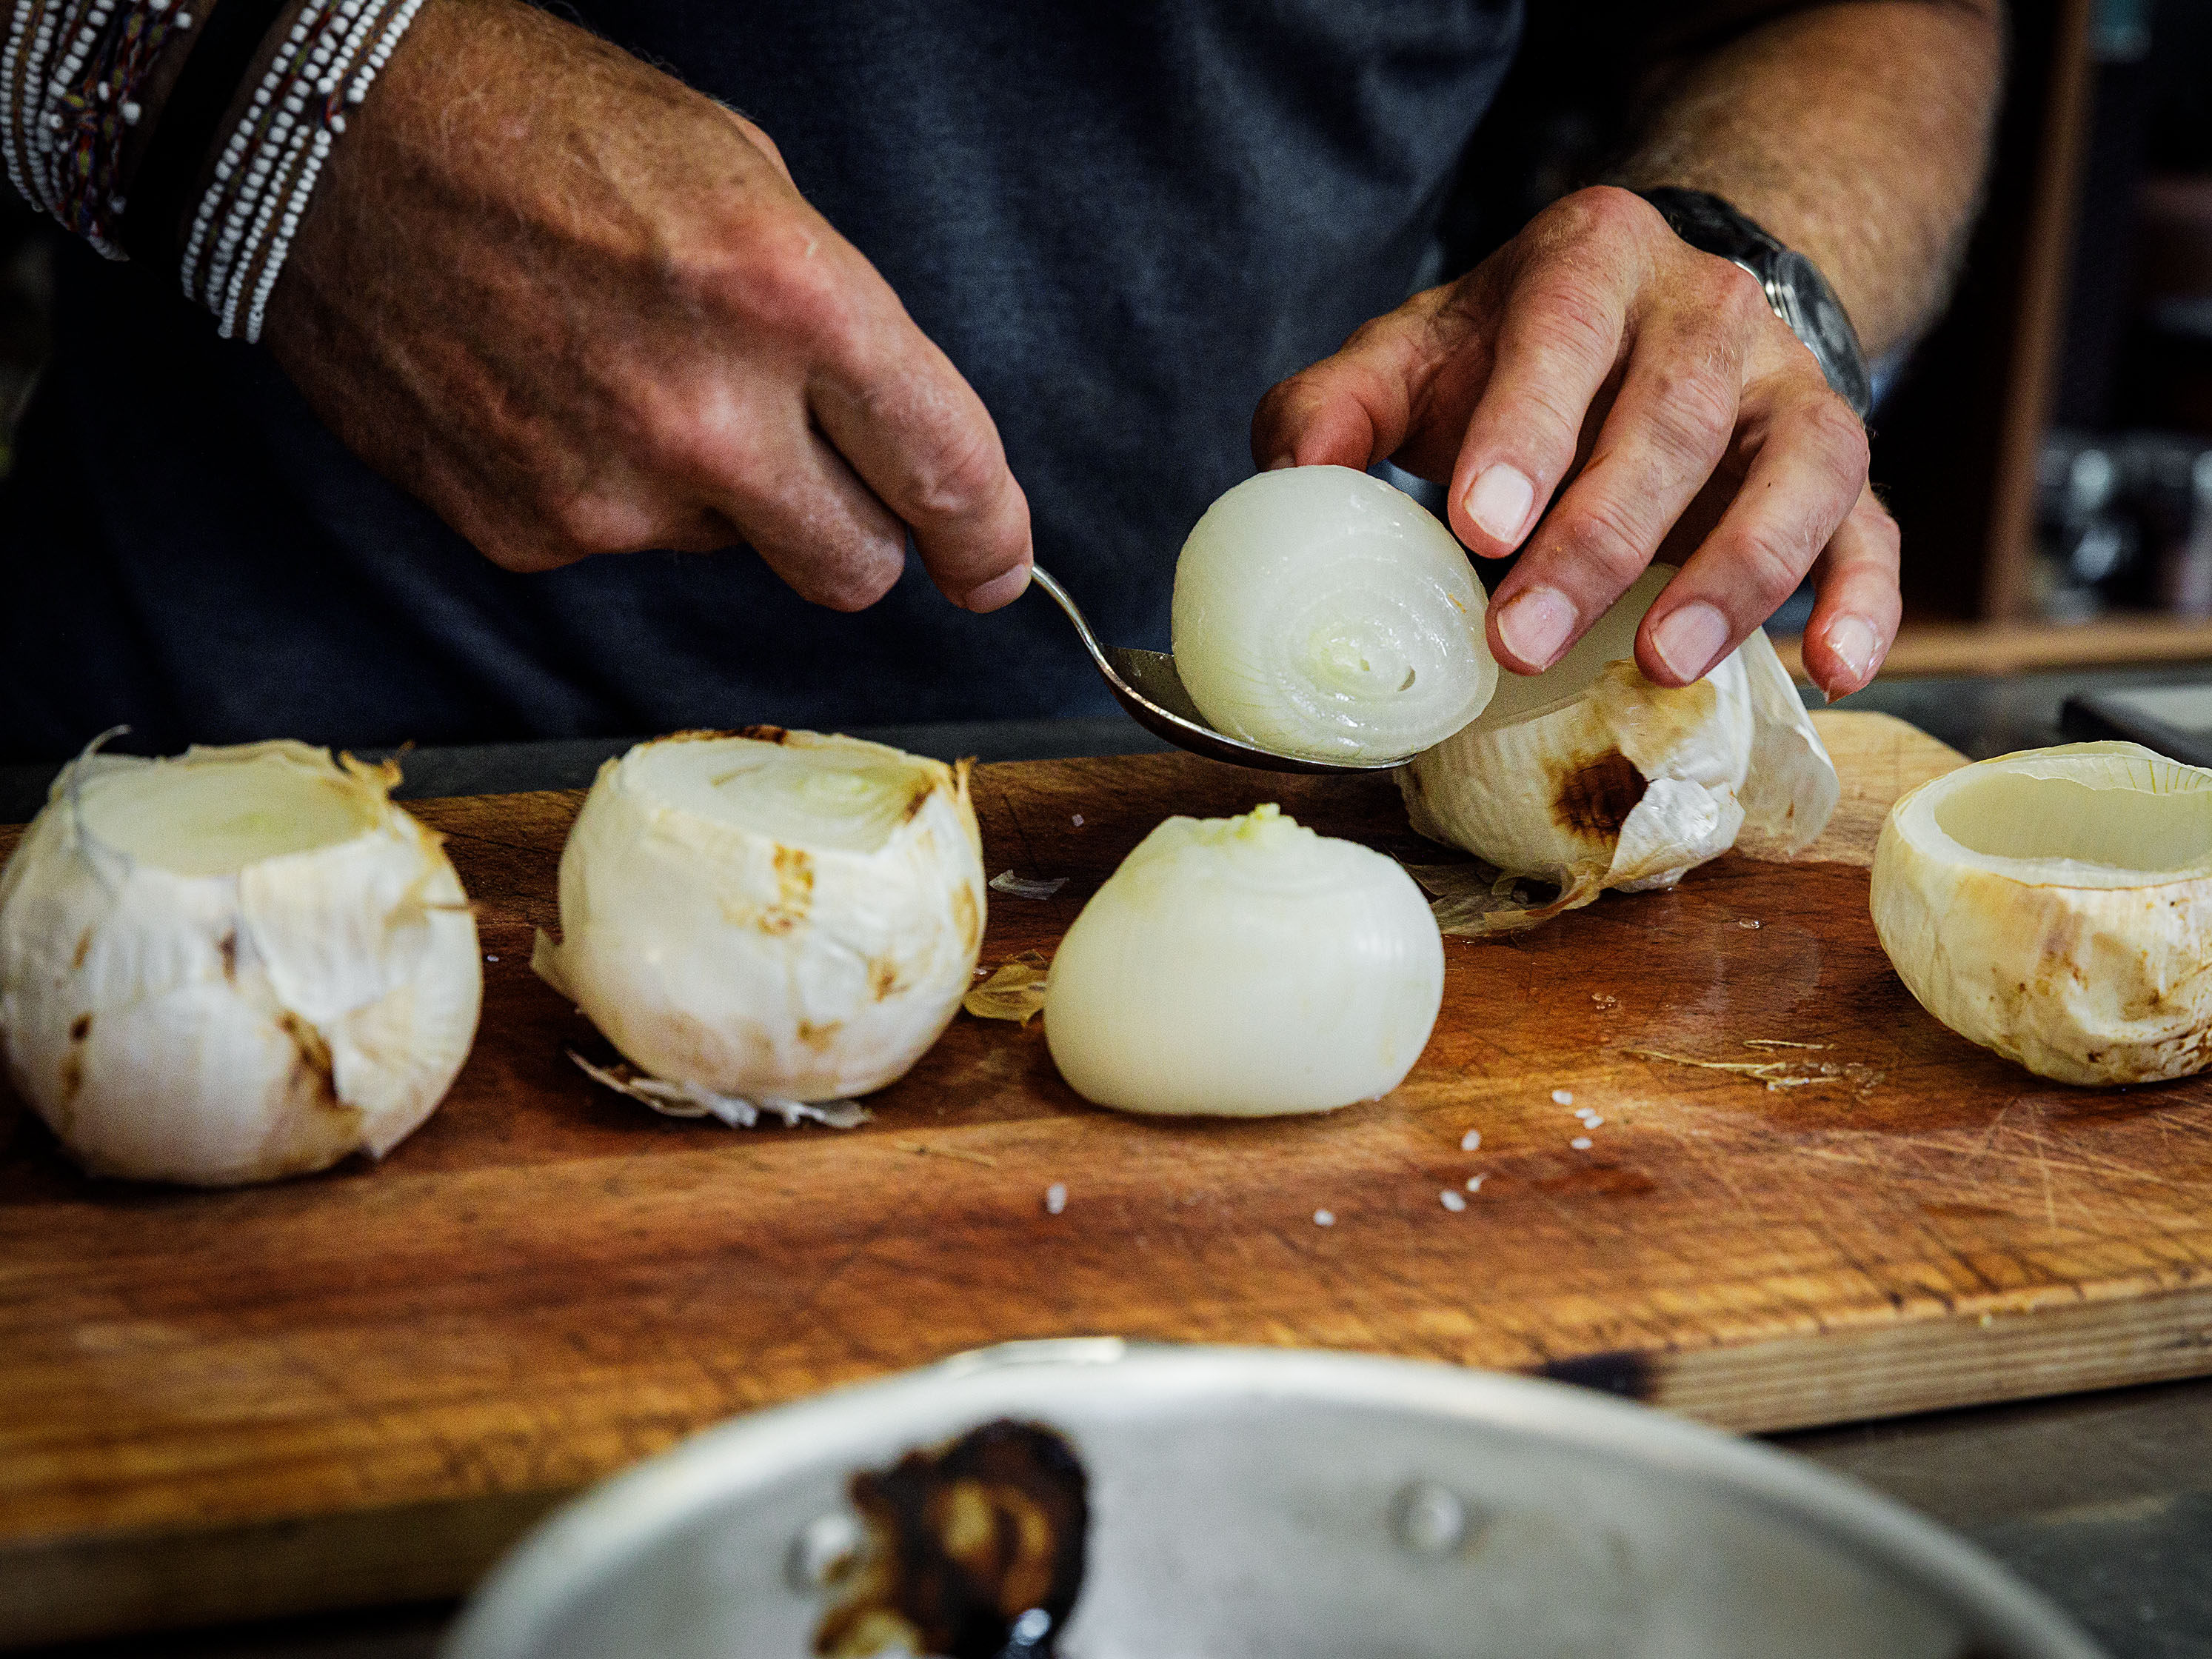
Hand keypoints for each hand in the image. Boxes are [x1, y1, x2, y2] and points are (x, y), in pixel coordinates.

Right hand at [262, 0, 1031, 611]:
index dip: (986, 537)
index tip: (991, 564)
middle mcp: (706, 417)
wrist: (332, 135)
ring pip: (733, 554)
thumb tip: (889, 439)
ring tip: (632, 372)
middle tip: (818, 470)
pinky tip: (559, 396)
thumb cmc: (549, 126)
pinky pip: (625, 543)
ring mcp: (608, 490)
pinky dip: (615, 488)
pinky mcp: (523, 532)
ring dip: (719, 492)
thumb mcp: (744, 180)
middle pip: (853, 571)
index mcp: (789, 301)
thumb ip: (835, 326)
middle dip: (856, 531)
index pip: (945, 475)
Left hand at [1252, 186, 1895, 699]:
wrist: (1645, 317)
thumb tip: (1289, 477)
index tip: (1481, 527)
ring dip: (1738, 571)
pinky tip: (1833, 672)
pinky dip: (1866, 600)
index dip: (1527, 431)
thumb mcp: (1412, 356)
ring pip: (1801, 466)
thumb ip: (1335, 406)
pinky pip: (1874, 527)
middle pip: (1676, 417)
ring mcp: (1790, 388)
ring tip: (1664, 663)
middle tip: (1523, 638)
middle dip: (1600, 537)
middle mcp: (1709, 310)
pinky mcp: (1840, 464)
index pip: (1564, 336)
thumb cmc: (1509, 357)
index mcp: (1593, 261)